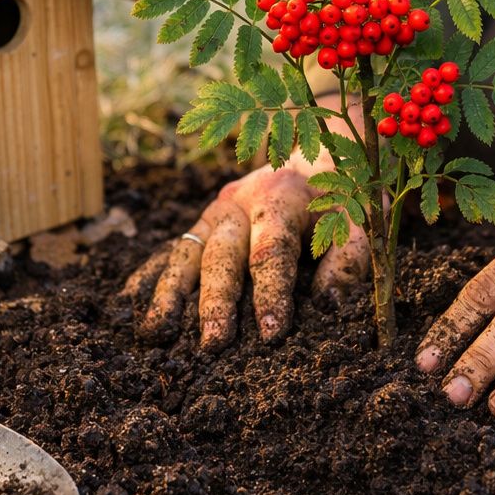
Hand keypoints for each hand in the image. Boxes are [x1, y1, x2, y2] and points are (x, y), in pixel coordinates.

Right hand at [125, 151, 368, 349]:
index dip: (271, 293)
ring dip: (171, 294)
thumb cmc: (344, 192)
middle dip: (215, 301)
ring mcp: (214, 211)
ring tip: (157, 333)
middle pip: (221, 255)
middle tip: (212, 344)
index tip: (272, 334)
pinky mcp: (203, 222)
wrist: (319, 149)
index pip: (272, 251)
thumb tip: (328, 303)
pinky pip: (173, 250)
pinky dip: (153, 276)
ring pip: (187, 252)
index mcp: (280, 198)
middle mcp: (238, 201)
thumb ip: (349, 257)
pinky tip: (134, 305)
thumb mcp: (361, 217)